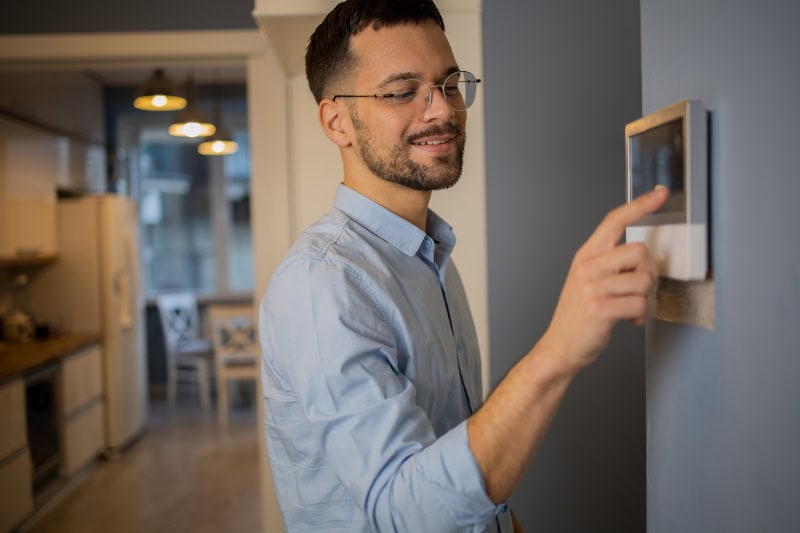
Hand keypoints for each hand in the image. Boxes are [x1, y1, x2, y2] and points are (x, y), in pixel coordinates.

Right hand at [539, 186, 668, 371]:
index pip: (614, 221)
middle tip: (638, 290)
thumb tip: (644, 257)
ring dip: (644, 298)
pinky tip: (629, 320)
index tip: (659, 194)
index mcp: (586, 256)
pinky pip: (640, 304)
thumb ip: (609, 264)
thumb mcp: (587, 281)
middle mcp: (588, 267)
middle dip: (648, 273)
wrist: (560, 346)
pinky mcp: (601, 308)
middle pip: (639, 251)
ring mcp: (593, 286)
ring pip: (643, 280)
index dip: (640, 205)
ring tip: (630, 308)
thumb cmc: (578, 316)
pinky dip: (641, 316)